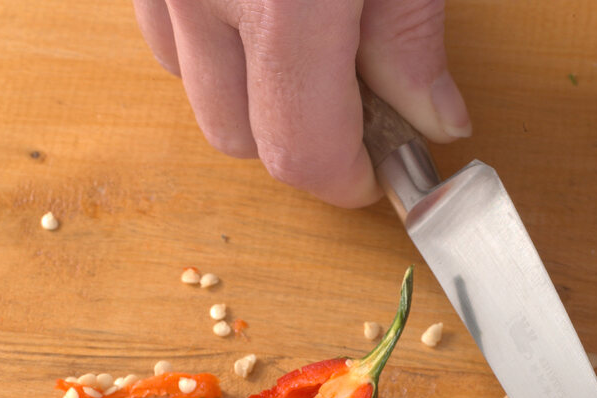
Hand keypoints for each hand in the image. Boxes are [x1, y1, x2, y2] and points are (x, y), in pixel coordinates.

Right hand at [133, 0, 471, 206]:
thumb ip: (411, 33)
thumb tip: (433, 120)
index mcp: (281, 2)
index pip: (302, 151)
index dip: (346, 180)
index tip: (379, 172)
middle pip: (236, 136)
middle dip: (298, 139)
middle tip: (355, 95)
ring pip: (190, 83)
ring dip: (246, 87)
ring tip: (305, 32)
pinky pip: (163, 25)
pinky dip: (210, 34)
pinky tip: (259, 1)